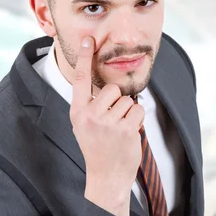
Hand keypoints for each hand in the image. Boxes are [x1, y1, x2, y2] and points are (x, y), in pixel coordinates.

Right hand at [69, 36, 144, 215]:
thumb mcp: (85, 126)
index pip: (80, 80)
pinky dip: (138, 120)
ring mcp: (107, 123)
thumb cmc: (99, 148)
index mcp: (78, 112)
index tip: (88, 39)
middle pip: (113, 89)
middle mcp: (90, 115)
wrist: (106, 176)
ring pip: (128, 100)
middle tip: (113, 121)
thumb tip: (110, 88)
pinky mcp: (124, 129)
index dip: (86, 58)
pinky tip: (128, 134)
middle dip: (118, 102)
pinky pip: (138, 111)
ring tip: (119, 130)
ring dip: (129, 113)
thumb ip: (92, 106)